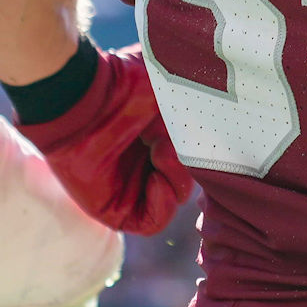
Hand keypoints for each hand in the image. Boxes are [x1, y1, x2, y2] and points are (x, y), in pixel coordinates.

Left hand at [17, 48, 190, 235]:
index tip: (205, 136)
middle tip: (173, 140)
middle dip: (186, 163)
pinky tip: (157, 180)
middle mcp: (144, 163)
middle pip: (185, 179)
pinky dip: (163, 205)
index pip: (192, 158)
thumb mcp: (172, 89)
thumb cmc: (125, 84)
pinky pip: (152, 222)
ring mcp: (130, 187)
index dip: (203, 153)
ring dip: (176, 180)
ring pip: (173, 199)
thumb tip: (222, 122)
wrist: (83, 97)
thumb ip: (198, 106)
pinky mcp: (114, 210)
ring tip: (160, 153)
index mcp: (158, 137)